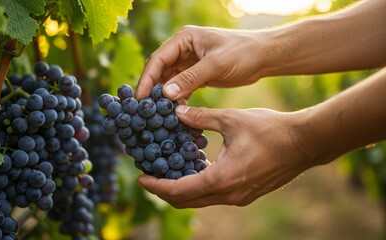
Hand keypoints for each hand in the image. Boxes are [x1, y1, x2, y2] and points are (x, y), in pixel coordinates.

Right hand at [135, 26, 267, 99]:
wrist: (264, 57)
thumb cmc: (242, 53)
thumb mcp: (215, 64)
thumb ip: (190, 79)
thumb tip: (166, 95)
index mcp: (184, 38)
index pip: (158, 59)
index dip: (147, 79)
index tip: (140, 98)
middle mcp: (183, 49)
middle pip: (159, 70)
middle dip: (152, 90)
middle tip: (145, 110)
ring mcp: (189, 62)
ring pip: (168, 81)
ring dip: (164, 97)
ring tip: (158, 114)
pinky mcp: (196, 75)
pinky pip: (180, 88)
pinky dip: (177, 99)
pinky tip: (175, 112)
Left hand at [138, 105, 321, 207]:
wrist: (305, 143)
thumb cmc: (271, 130)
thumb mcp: (231, 119)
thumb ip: (200, 117)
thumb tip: (177, 111)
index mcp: (222, 179)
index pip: (179, 191)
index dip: (157, 186)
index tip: (141, 177)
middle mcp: (228, 195)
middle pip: (186, 201)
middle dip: (164, 190)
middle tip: (149, 175)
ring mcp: (238, 198)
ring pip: (200, 200)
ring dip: (181, 188)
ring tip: (167, 170)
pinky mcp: (246, 194)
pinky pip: (214, 195)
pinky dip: (198, 185)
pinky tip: (194, 167)